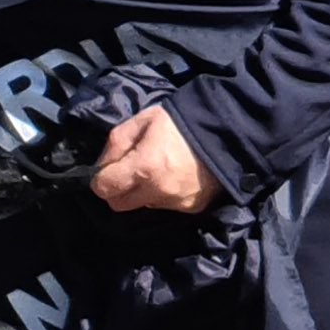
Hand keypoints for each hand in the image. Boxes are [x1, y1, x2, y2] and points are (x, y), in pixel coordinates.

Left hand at [87, 104, 221, 213]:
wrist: (228, 132)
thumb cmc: (181, 122)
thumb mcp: (143, 121)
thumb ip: (116, 144)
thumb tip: (101, 166)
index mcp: (143, 168)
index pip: (103, 189)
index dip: (101, 179)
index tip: (108, 170)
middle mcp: (158, 191)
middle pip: (119, 204)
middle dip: (118, 190)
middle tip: (128, 171)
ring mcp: (177, 203)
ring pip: (143, 205)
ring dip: (143, 192)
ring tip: (157, 169)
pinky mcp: (192, 208)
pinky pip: (166, 206)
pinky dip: (164, 194)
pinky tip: (175, 176)